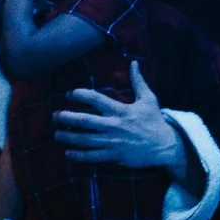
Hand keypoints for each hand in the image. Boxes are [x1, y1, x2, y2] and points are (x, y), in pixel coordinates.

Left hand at [54, 63, 184, 173]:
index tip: (69, 94)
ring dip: (68, 137)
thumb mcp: (148, 99)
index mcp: (121, 110)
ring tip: (56, 134)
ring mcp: (112, 142)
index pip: (95, 99)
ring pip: (84, 139)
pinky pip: (92, 156)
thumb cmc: (155, 121)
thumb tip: (133, 63)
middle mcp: (114, 125)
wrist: (164, 146)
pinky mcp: (113, 156)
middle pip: (84, 120)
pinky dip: (78, 155)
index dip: (80, 94)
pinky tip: (69, 152)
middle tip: (55, 116)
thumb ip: (138, 81)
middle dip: (67, 117)